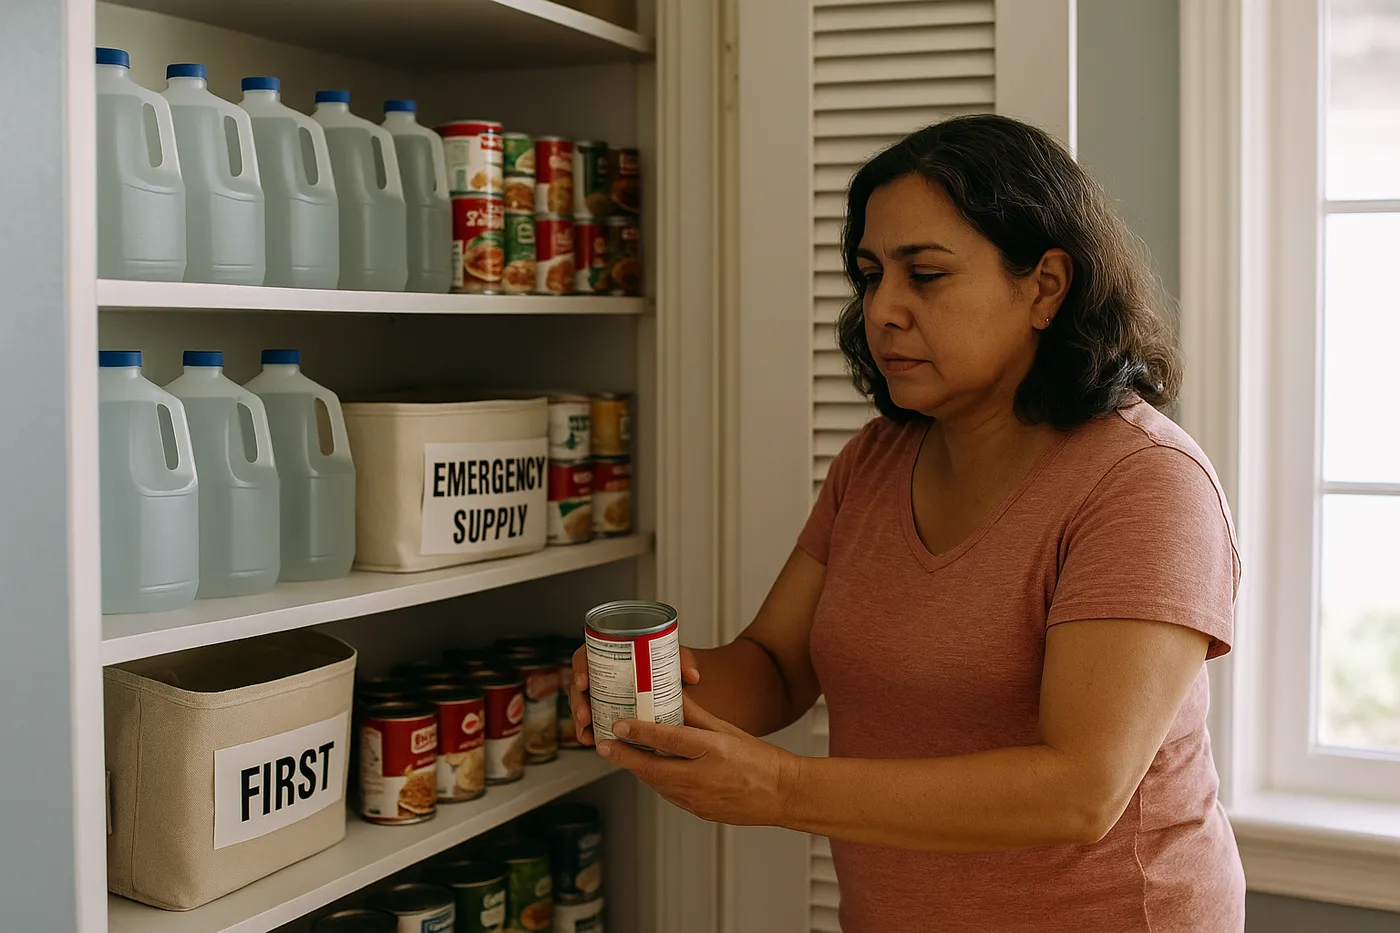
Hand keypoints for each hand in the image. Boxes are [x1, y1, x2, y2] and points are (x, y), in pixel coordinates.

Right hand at [570, 643, 700, 745]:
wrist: (669, 677)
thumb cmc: (664, 662)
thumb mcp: (672, 657)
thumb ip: (682, 661)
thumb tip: (692, 675)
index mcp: (608, 651)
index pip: (585, 656)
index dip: (579, 668)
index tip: (583, 682)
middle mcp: (600, 671)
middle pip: (579, 684)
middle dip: (578, 701)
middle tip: (585, 715)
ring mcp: (600, 691)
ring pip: (582, 703)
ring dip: (581, 720)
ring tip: (587, 733)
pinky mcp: (603, 708)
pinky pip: (590, 718)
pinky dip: (589, 730)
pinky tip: (592, 740)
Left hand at [595, 695, 800, 827]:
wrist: (782, 794)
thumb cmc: (760, 759)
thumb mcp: (728, 729)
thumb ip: (697, 715)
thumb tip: (674, 696)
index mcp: (712, 750)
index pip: (668, 739)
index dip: (639, 731)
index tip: (618, 725)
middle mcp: (702, 777)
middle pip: (652, 767)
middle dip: (623, 756)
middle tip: (602, 745)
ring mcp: (699, 799)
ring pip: (657, 783)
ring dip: (637, 769)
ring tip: (619, 754)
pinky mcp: (698, 811)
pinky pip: (669, 794)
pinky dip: (656, 781)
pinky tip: (648, 770)